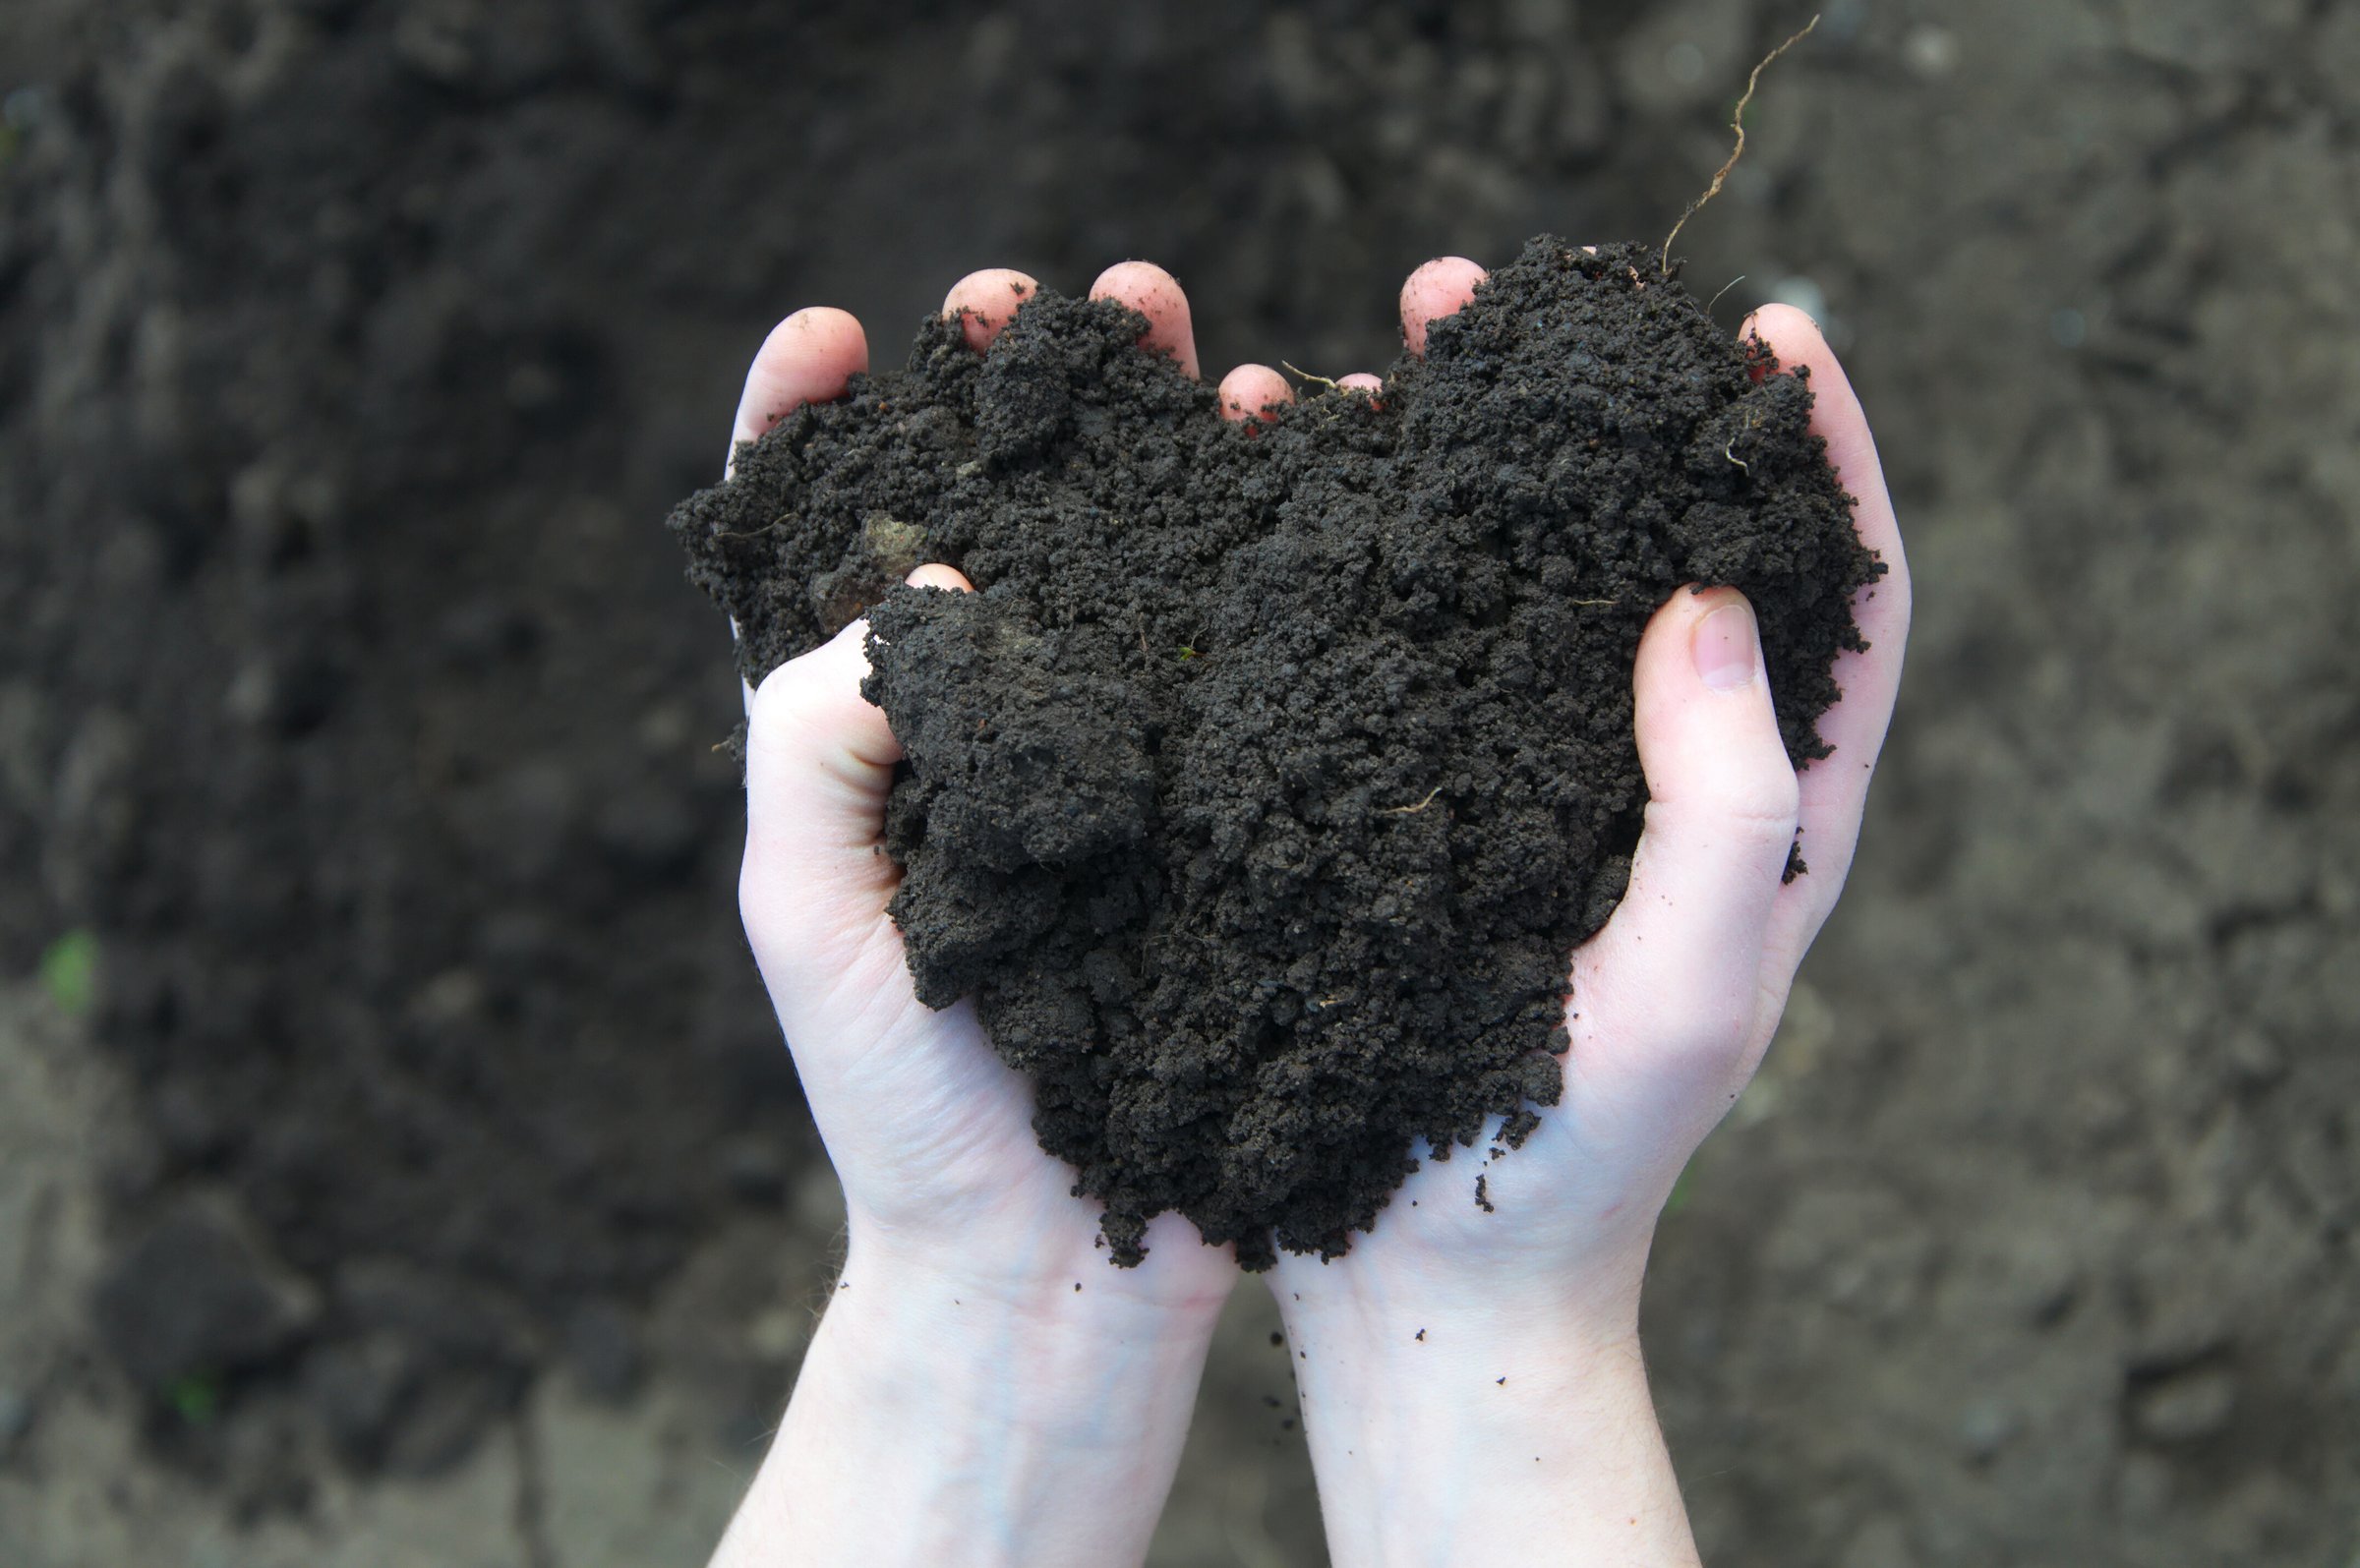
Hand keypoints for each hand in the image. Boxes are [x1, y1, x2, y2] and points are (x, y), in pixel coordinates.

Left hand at [714, 264, 1248, 1567]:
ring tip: (1206, 353)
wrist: (1057, 1266)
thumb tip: (927, 579)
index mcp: (857, 752)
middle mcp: (982, 739)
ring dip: (1158, 448)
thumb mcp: (813, 921)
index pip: (810, 554)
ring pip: (1129, 568)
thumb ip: (816, 747)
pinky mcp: (1207, 815)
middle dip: (1015, 397)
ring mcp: (1103, 773)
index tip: (836, 332)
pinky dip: (1266, 562)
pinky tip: (1305, 476)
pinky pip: (1234, 663)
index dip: (808, 430)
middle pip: (991, 518)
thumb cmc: (909, 1108)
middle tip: (1045, 299)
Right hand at [1250, 257, 1911, 1565]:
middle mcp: (1636, 772)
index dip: (1813, 459)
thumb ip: (1722, 803)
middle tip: (1482, 307)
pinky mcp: (1405, 808)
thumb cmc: (1579, 1157)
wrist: (1432, 1272)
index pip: (1828, 601)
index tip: (1773, 336)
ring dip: (1438, 461)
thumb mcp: (1684, 986)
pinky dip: (1345, 561)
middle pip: (1643, 546)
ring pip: (1502, 580)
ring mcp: (1514, 782)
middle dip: (1584, 412)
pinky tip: (1275, 496)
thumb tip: (1705, 596)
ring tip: (1355, 365)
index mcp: (1758, 811)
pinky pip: (1392, 655)